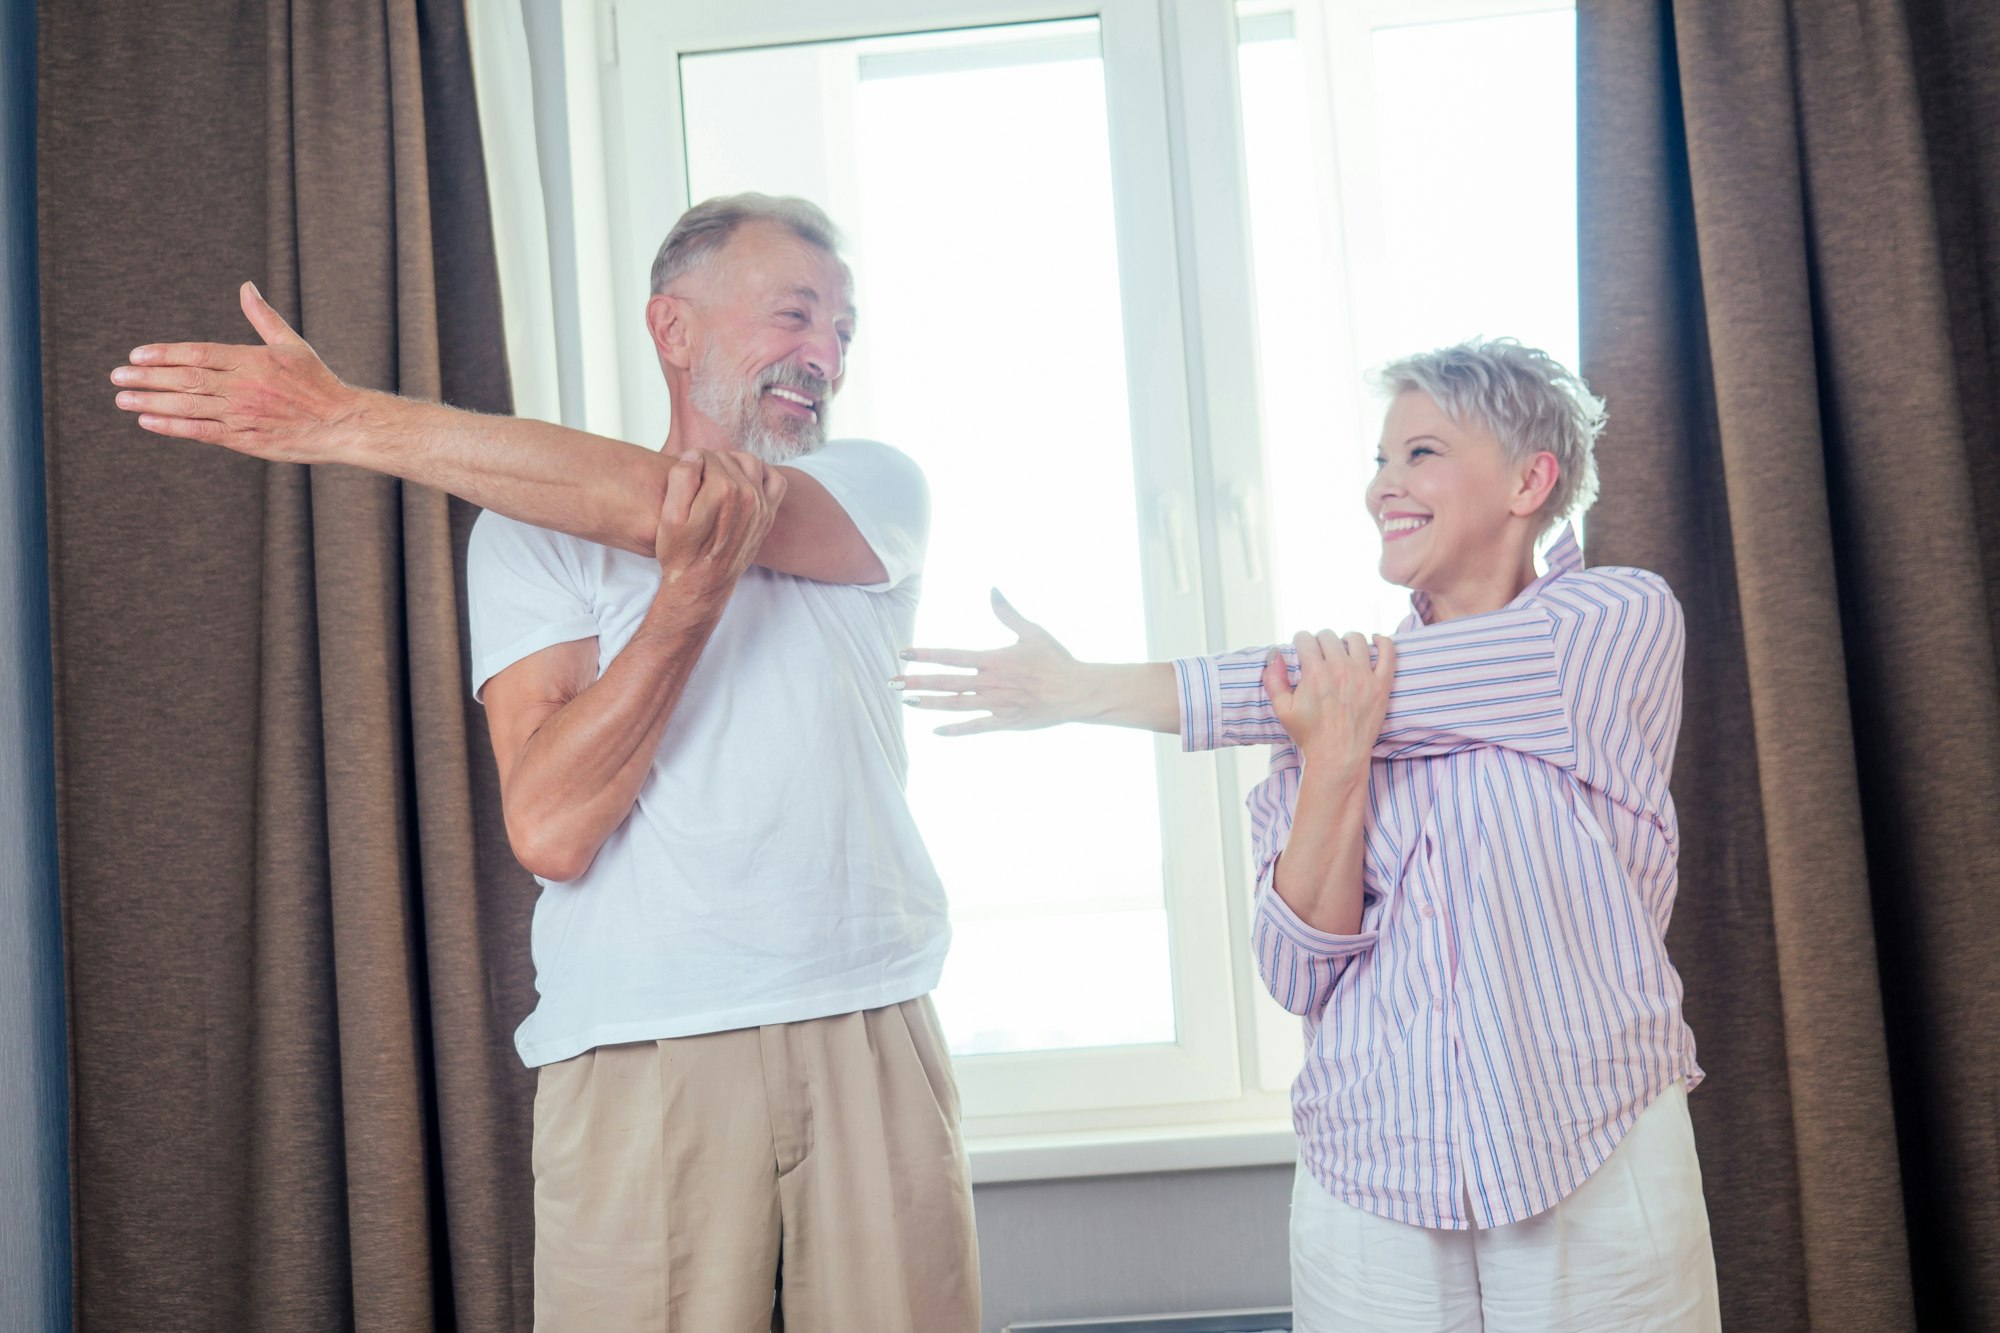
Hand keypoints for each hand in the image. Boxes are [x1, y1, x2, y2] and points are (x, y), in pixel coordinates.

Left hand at [109, 282, 359, 462]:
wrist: (342, 423)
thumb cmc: (317, 383)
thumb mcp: (292, 344)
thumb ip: (263, 317)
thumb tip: (246, 287)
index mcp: (252, 360)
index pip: (198, 353)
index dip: (165, 354)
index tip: (137, 355)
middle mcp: (243, 387)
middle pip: (186, 379)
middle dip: (147, 378)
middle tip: (116, 376)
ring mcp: (242, 415)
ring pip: (188, 406)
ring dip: (152, 402)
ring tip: (123, 399)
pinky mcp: (245, 440)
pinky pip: (202, 432)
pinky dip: (173, 427)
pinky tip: (149, 421)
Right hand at [652, 449, 786, 605]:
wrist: (702, 583)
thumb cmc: (681, 552)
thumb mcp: (670, 515)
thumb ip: (681, 477)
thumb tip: (695, 455)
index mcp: (721, 490)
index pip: (704, 455)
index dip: (689, 462)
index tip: (683, 478)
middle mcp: (746, 494)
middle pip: (726, 458)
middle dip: (709, 464)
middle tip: (696, 482)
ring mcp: (761, 504)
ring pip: (749, 462)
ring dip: (732, 463)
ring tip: (715, 479)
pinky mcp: (768, 515)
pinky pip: (775, 480)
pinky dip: (762, 473)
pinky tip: (744, 481)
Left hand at [896, 591, 1086, 735]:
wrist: (1078, 691)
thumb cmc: (1056, 659)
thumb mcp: (1032, 631)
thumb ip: (1007, 612)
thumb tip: (992, 589)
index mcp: (994, 659)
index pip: (951, 655)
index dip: (925, 654)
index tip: (904, 653)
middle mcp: (990, 682)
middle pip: (946, 682)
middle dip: (917, 682)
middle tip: (892, 682)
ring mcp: (997, 704)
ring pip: (956, 704)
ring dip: (930, 703)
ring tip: (907, 702)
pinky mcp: (1006, 722)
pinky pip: (976, 727)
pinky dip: (956, 729)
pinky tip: (936, 731)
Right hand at [1263, 631, 1395, 776]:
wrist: (1338, 756)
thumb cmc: (1309, 735)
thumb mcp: (1282, 709)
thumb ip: (1273, 679)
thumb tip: (1274, 653)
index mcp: (1315, 672)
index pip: (1305, 638)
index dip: (1300, 642)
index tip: (1301, 650)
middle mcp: (1340, 669)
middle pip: (1328, 636)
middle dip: (1319, 641)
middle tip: (1319, 655)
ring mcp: (1364, 676)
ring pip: (1356, 639)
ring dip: (1346, 640)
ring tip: (1342, 650)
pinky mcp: (1381, 685)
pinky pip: (1388, 653)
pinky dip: (1383, 642)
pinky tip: (1375, 640)